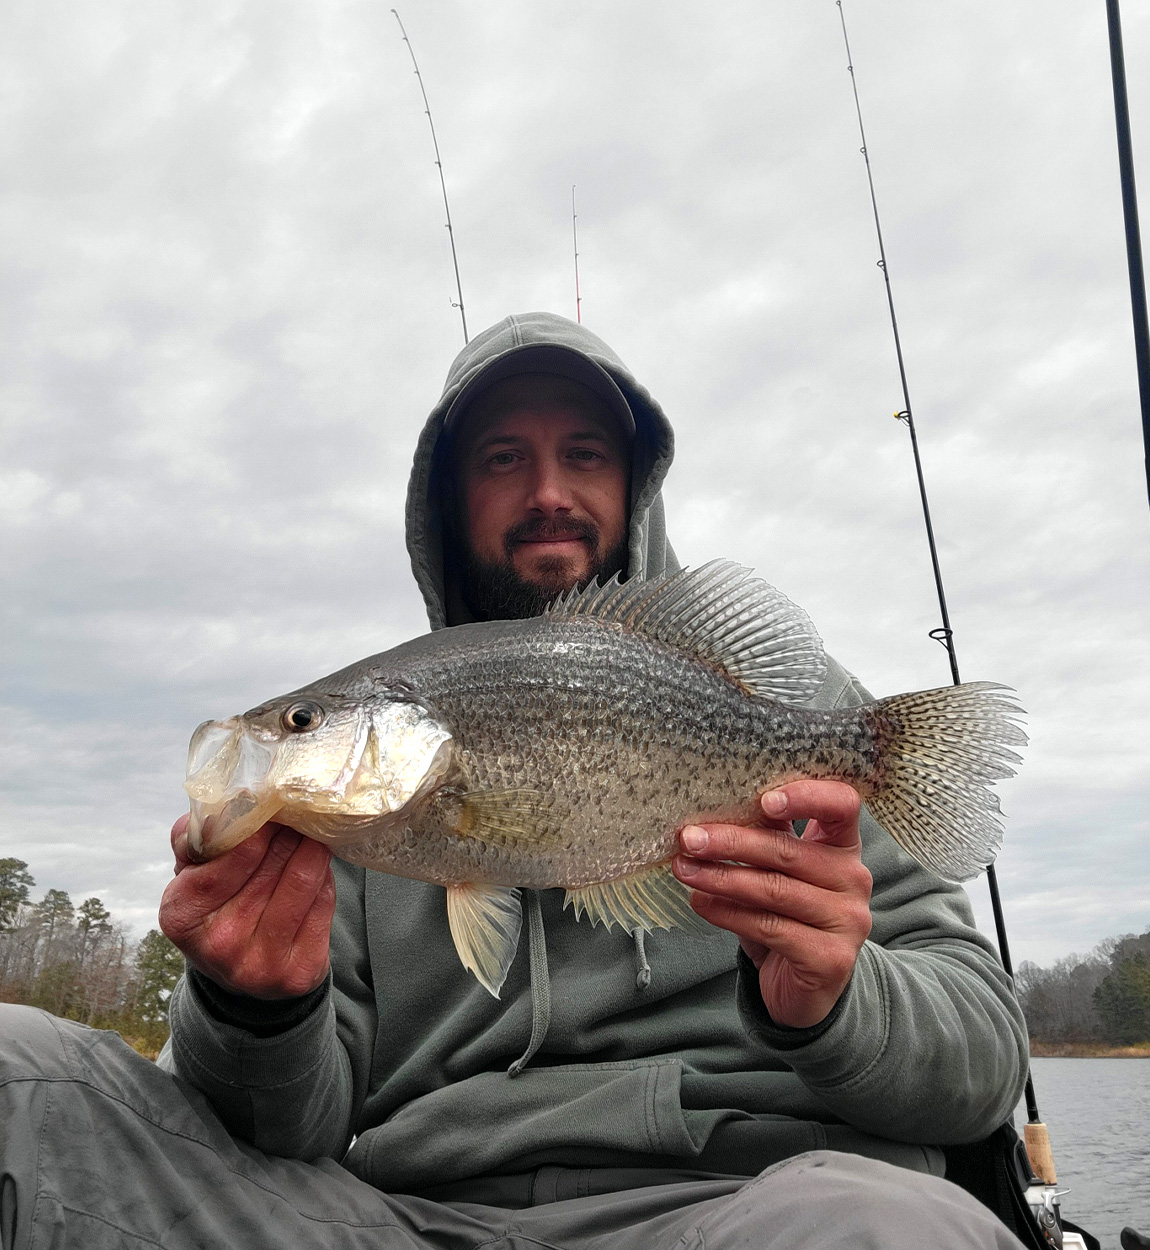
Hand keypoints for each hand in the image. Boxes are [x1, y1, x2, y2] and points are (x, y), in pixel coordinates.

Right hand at [159, 814, 336, 999]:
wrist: (242, 977)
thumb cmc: (217, 908)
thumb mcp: (192, 874)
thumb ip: (198, 835)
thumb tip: (231, 801)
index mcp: (183, 915)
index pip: (234, 853)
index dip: (260, 822)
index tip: (272, 803)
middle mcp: (220, 945)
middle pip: (274, 860)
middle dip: (290, 829)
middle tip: (298, 812)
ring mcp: (262, 963)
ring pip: (305, 876)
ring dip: (312, 846)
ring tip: (310, 834)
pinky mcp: (300, 971)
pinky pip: (324, 900)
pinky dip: (324, 876)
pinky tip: (317, 869)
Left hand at [672, 780, 872, 1028]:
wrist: (804, 987)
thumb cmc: (785, 915)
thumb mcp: (776, 872)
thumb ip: (762, 839)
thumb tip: (709, 815)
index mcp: (843, 846)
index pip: (842, 805)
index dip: (808, 796)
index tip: (764, 801)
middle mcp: (853, 879)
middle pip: (789, 851)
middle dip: (731, 842)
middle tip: (689, 838)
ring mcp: (847, 920)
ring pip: (774, 889)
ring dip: (721, 877)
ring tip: (684, 869)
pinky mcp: (830, 957)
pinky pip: (769, 927)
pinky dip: (728, 913)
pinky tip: (701, 903)